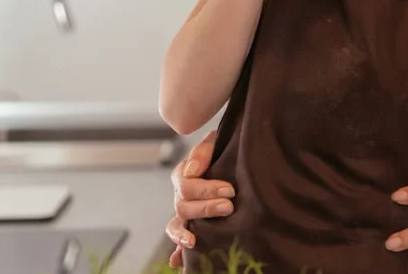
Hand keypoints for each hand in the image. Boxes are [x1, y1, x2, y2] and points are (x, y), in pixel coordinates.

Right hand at [164, 130, 235, 267]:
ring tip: (194, 240)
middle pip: (183, 206)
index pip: (186, 184)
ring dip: (184, 233)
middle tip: (228, 207)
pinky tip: (177, 261)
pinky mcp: (190, 226)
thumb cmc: (222, 153)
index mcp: (185, 174)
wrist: (231, 161)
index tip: (229, 190)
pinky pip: (179, 239)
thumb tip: (194, 168)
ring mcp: (184, 212)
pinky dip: (177, 250)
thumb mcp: (214, 145)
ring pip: (176, 224)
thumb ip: (204, 150)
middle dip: (206, 207)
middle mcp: (181, 194)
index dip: (206, 188)